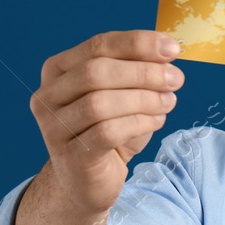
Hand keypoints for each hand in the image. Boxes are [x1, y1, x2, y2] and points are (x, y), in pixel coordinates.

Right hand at [30, 30, 184, 214]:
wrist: (90, 180)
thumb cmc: (109, 130)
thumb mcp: (123, 93)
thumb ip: (138, 69)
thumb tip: (168, 49)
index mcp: (58, 70)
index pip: (97, 45)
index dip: (137, 44)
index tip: (172, 48)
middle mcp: (48, 95)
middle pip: (95, 72)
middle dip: (143, 72)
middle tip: (176, 79)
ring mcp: (54, 127)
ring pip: (99, 103)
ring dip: (143, 99)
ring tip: (169, 102)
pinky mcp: (71, 156)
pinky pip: (107, 132)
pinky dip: (138, 123)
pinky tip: (156, 121)